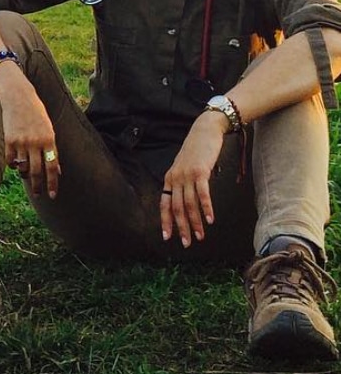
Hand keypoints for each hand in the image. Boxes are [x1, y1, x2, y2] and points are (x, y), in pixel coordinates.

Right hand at [0, 79, 61, 198]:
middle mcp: (35, 142)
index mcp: (49, 139)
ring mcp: (21, 142)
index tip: (53, 195)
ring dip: (25, 174)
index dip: (53, 183)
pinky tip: (16, 164)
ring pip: (23, 167)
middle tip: (38, 195)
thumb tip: (57, 170)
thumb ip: (53, 150)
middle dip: (38, 186)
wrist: (18, 97)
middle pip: (37, 171)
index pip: (52, 167)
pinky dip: (13, 165)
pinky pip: (11, 160)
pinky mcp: (9, 140)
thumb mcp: (49, 129)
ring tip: (26, 175)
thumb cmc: (36, 114)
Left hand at [161, 112, 227, 246]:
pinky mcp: (200, 172)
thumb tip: (190, 201)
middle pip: (177, 208)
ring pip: (189, 204)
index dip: (166, 221)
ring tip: (200, 236)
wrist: (205, 130)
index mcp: (169, 179)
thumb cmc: (197, 151)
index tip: (167, 237)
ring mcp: (186, 175)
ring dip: (195, 222)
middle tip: (186, 243)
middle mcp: (175, 178)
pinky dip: (206, 208)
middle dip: (181, 228)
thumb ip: (185, 183)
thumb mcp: (185, 168)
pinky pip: (202, 194)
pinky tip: (209, 219)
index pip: (164, 204)